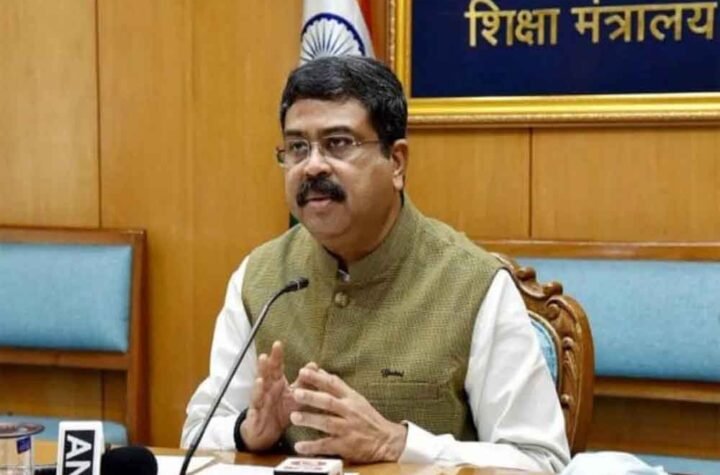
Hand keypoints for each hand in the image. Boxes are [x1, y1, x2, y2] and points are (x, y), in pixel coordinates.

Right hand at [240, 341, 305, 450]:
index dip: (276, 356)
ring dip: (258, 386)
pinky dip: (254, 409)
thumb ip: (304, 382)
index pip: (276, 368)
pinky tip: (255, 406)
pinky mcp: (255, 417)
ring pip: (257, 392)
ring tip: (260, 379)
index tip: (278, 343)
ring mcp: (259, 403)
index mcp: (275, 384)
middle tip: (265, 355)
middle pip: (264, 376)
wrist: (267, 433)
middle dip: (264, 366)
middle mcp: (266, 390)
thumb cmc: (281, 410)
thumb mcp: (295, 396)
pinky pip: (254, 412)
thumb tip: (315, 365)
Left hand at [290, 366, 407, 462]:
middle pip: (329, 402)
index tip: (303, 371)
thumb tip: (322, 372)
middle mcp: (349, 411)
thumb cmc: (368, 418)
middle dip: (312, 397)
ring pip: (327, 423)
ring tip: (294, 417)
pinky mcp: (346, 446)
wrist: (386, 440)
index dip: (317, 378)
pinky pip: (327, 446)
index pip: (333, 384)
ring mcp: (347, 429)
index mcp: (351, 398)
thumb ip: (338, 387)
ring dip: (310, 420)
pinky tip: (299, 446)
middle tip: (295, 393)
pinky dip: (313, 446)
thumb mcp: (356, 399)